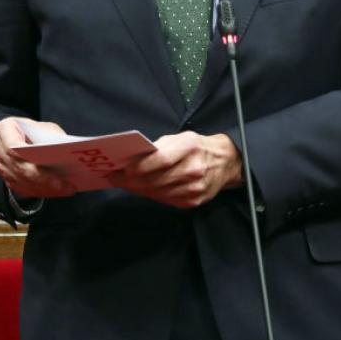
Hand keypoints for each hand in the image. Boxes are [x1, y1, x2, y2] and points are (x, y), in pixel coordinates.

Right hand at [0, 117, 76, 198]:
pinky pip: (24, 189)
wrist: (26, 137)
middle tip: (66, 185)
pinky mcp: (6, 179)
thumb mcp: (46, 128)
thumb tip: (64, 154)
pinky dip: (42, 191)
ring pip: (23, 182)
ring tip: (67, 189)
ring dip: (46, 188)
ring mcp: (0, 166)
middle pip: (20, 168)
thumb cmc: (37, 131)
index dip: (30, 159)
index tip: (51, 168)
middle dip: (45, 179)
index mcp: (5, 128)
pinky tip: (58, 191)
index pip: (13, 147)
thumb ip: (51, 139)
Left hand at [109, 132, 242, 207]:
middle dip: (131, 180)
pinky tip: (140, 189)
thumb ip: (159, 147)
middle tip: (115, 177)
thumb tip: (133, 158)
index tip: (121, 168)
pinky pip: (165, 200)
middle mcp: (194, 169)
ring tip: (124, 183)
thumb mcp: (181, 138)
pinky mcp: (193, 202)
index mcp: (190, 148)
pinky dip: (150, 194)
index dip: (138, 166)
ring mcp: (194, 188)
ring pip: (157, 192)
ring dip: (137, 188)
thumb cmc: (197, 147)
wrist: (225, 162)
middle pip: (155, 179)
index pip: (160, 160)